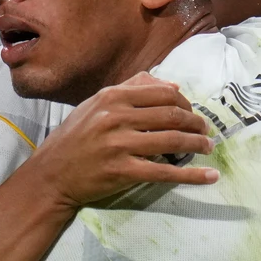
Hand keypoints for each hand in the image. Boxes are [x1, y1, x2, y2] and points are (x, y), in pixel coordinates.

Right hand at [24, 73, 218, 206]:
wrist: (50, 175)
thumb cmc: (74, 139)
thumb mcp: (95, 104)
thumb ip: (131, 90)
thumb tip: (171, 85)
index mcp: (112, 97)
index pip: (162, 93)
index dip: (185, 104)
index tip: (193, 114)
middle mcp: (116, 117)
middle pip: (172, 115)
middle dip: (196, 123)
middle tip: (206, 131)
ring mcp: (119, 144)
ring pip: (172, 141)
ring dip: (198, 144)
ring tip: (208, 147)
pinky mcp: (122, 171)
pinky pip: (165, 172)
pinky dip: (192, 175)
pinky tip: (210, 176)